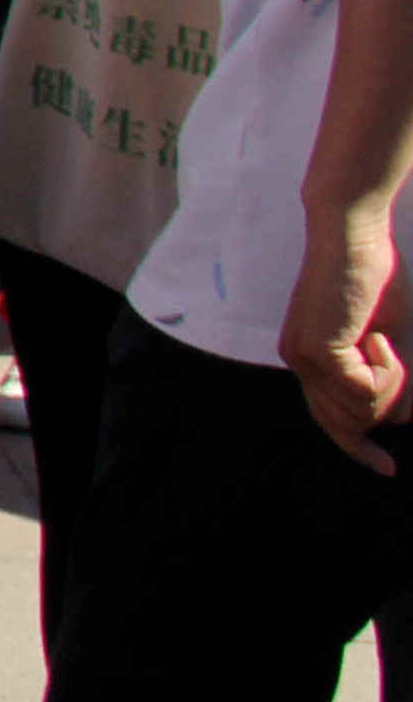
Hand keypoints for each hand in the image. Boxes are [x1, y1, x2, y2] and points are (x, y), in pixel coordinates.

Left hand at [290, 196, 412, 474]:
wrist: (353, 234)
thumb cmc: (375, 276)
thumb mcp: (386, 336)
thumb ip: (386, 375)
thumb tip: (399, 418)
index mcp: (310, 358)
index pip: (328, 419)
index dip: (357, 447)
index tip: (385, 467)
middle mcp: (299, 362)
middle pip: (349, 424)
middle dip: (389, 407)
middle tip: (401, 369)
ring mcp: (304, 359)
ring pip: (364, 412)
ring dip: (393, 383)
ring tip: (384, 339)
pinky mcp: (317, 351)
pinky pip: (366, 391)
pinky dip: (388, 370)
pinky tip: (379, 337)